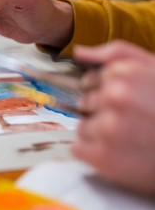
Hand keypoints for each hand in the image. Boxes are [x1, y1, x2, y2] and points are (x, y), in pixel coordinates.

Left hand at [72, 40, 154, 194]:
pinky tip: (118, 153)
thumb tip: (78, 52)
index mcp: (125, 74)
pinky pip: (78, 149)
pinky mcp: (102, 156)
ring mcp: (107, 127)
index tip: (124, 102)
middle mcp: (114, 97)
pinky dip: (92, 153)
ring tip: (128, 139)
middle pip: (84, 103)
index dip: (105, 92)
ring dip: (98, 134)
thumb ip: (116, 55)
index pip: (89, 80)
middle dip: (101, 111)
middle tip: (131, 122)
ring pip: (81, 127)